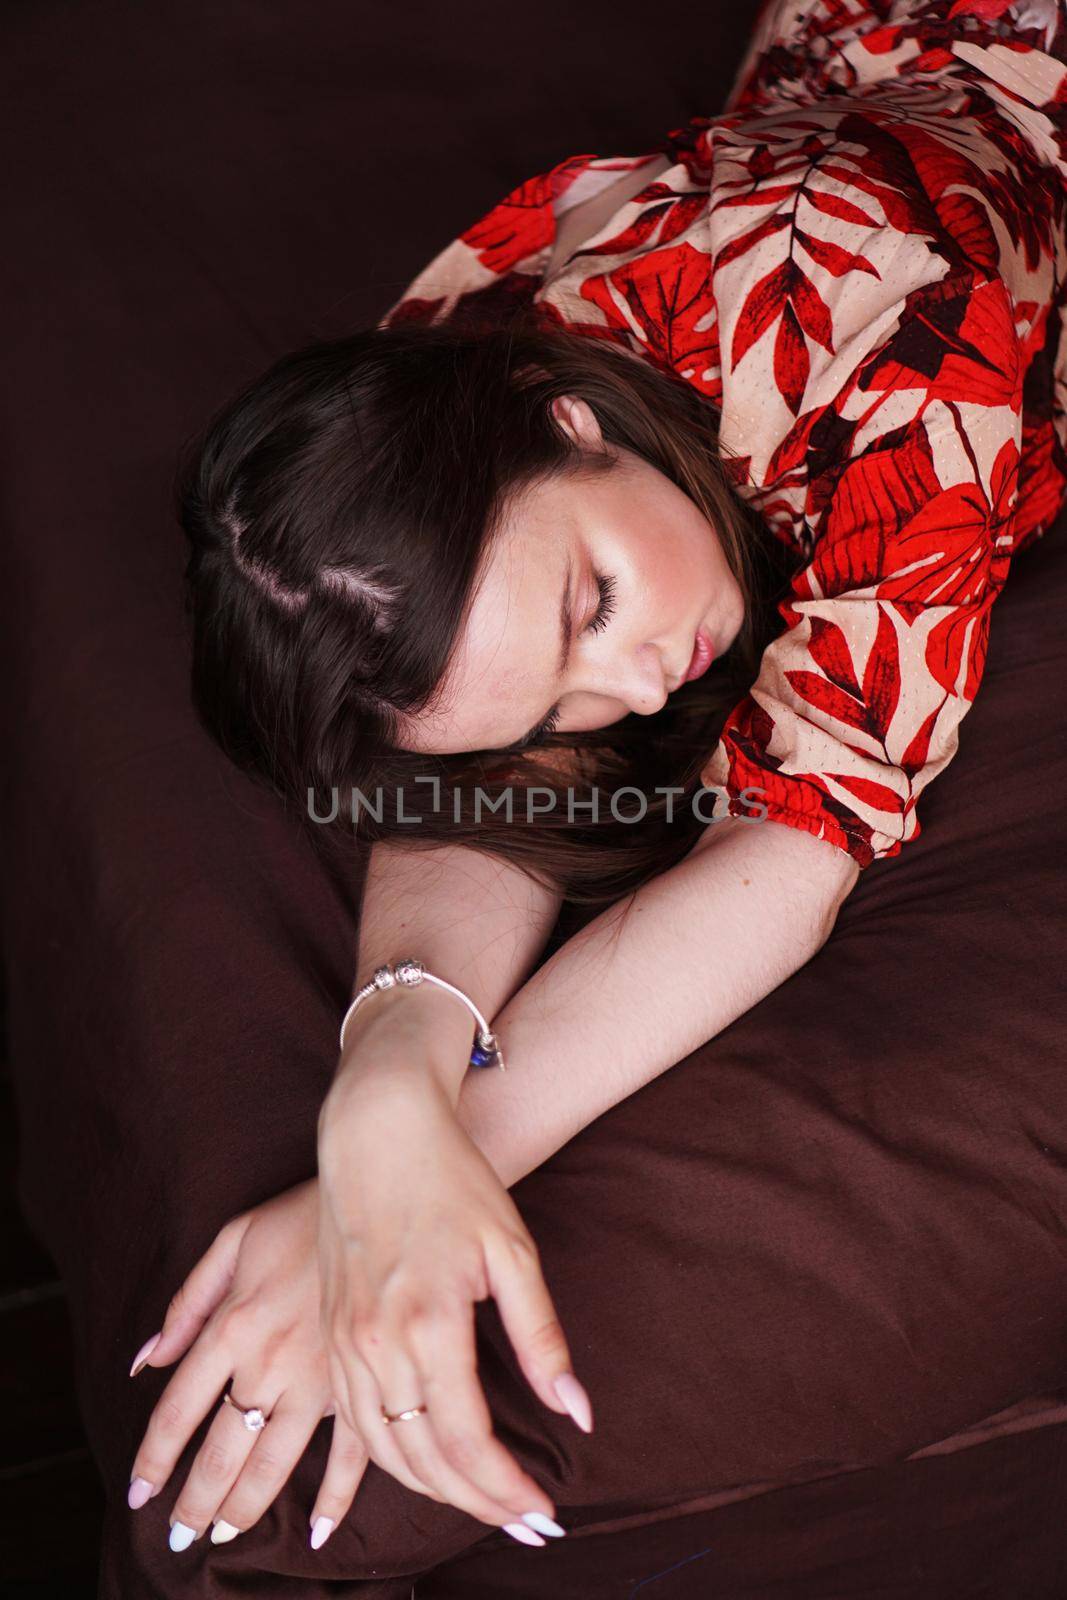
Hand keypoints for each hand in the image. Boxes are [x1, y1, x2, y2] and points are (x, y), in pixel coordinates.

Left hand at [125, 1179, 367, 1552]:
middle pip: (222, 1449)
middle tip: (180, 1536)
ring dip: (246, 1506)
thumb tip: (144, 1361)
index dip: (155, 1458)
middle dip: (196, 1501)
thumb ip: (188, 1303)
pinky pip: (351, 1451)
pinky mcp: (366, 1377)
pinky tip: (317, 1529)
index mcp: (234, 1324)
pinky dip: (337, 1496)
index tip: (139, 1494)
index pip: (180, 1409)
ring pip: (275, 1461)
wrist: (382, 1190)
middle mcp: (271, 1360)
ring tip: (223, 1536)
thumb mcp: (234, 1238)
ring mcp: (322, 1375)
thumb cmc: (304, 1212)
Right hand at [317, 1043, 592, 1545]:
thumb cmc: (452, 1180)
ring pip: (383, 1451)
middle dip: (478, 1502)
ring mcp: (344, 1342)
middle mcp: (375, 1344)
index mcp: (427, 1324)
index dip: (506, 1489)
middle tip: (524, 1522)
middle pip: (424, 1459)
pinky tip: (420, 1470)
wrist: (376, 1131)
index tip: (543, 1513)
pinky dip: (389, 1459)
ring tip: (483, 1504)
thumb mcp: (511, 1250)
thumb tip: (575, 1412)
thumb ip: (541, 1337)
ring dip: (434, 1489)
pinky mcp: (330, 1336)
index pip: (467, 1441)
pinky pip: (353, 1423)